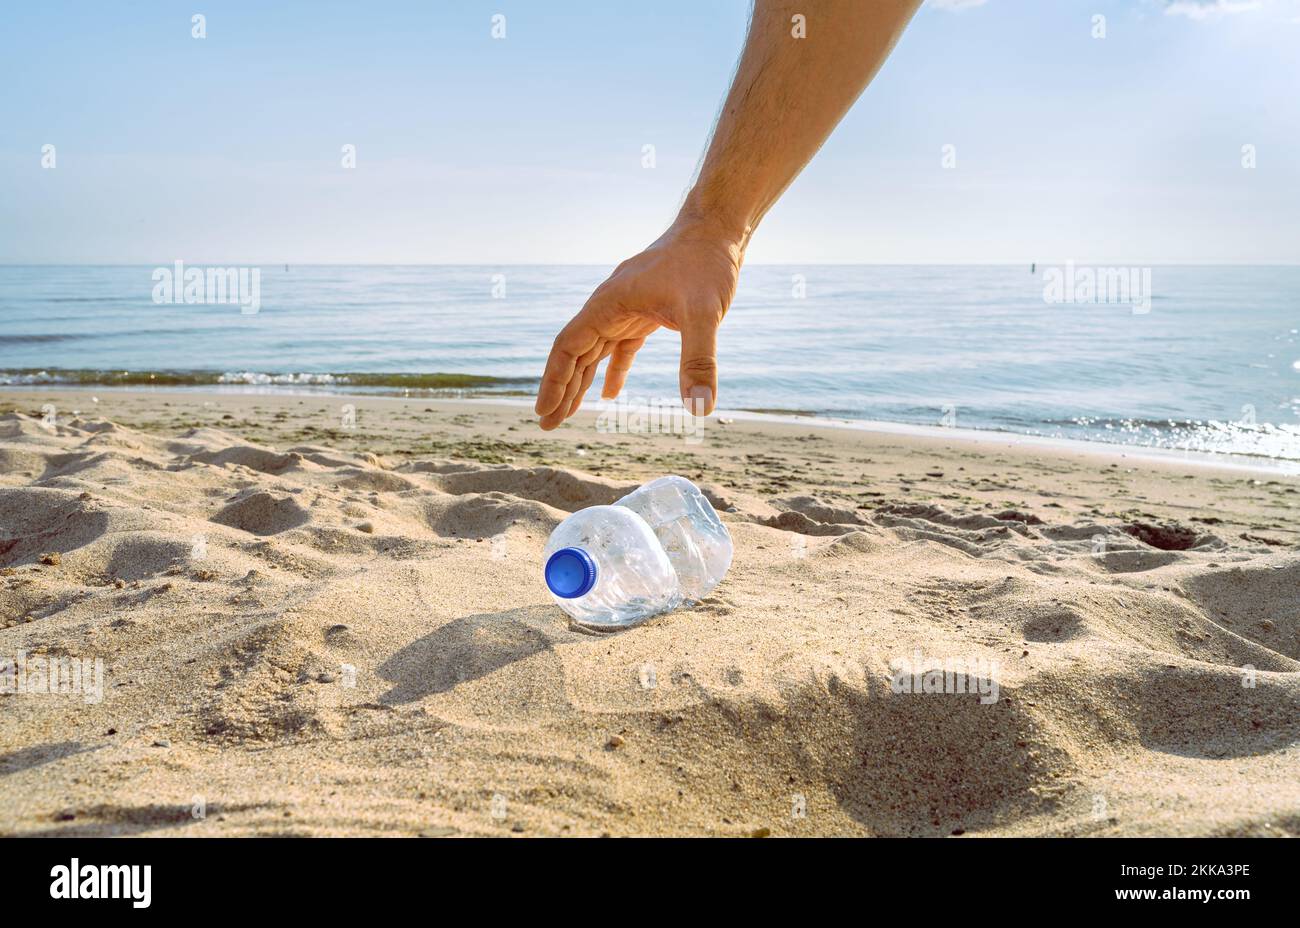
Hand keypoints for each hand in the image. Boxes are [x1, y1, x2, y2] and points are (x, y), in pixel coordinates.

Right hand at [535, 217, 743, 429]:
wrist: (717, 232)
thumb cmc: (705, 264)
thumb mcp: (704, 313)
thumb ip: (699, 360)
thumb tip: (700, 408)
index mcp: (608, 304)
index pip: (567, 347)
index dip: (553, 381)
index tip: (543, 411)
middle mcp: (610, 307)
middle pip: (574, 354)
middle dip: (560, 390)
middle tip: (547, 426)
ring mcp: (627, 310)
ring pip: (594, 352)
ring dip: (580, 383)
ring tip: (567, 415)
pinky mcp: (646, 313)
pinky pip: (619, 346)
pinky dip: (612, 370)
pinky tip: (609, 395)